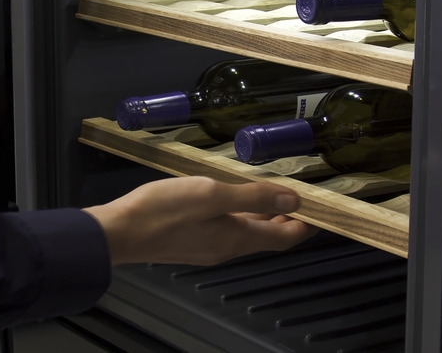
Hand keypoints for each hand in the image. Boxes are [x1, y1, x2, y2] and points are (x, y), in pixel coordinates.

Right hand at [83, 176, 318, 265]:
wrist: (120, 232)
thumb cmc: (164, 211)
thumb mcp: (212, 194)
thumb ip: (253, 196)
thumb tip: (293, 199)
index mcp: (237, 238)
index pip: (284, 237)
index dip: (305, 226)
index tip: (321, 212)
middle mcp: (226, 248)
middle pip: (267, 237)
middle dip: (286, 220)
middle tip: (298, 199)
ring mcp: (207, 248)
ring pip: (246, 234)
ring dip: (262, 217)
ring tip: (269, 195)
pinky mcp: (191, 244)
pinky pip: (226, 232)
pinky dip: (239, 218)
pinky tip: (230, 202)